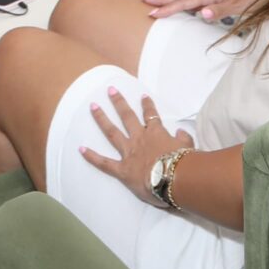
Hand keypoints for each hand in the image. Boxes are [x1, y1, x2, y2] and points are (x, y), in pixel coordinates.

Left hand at [77, 86, 194, 204]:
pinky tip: (80, 149)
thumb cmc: (183, 163)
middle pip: (127, 117)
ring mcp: (128, 152)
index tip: (143, 97)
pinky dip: (92, 156)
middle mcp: (140, 138)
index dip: (147, 105)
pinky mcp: (122, 169)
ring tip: (93, 106)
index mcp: (156, 133)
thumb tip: (180, 132)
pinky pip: (104, 162)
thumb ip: (183, 138)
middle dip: (118, 102)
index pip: (151, 115)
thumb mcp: (188, 147)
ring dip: (101, 118)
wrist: (173, 178)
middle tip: (109, 90)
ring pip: (112, 132)